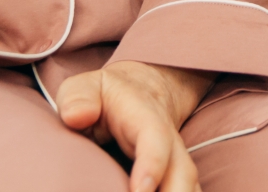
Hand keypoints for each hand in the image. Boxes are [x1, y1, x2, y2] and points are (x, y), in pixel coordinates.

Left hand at [56, 61, 214, 191]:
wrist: (143, 92)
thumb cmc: (106, 95)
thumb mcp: (86, 85)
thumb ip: (78, 96)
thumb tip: (77, 117)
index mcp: (147, 119)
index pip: (155, 141)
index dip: (152, 165)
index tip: (141, 190)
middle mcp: (170, 144)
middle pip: (184, 174)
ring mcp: (177, 163)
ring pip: (191, 190)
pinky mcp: (176, 181)